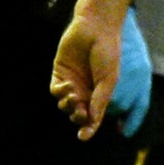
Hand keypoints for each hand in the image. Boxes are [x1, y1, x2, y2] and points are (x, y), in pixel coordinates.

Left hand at [51, 5, 122, 139]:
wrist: (96, 28)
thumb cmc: (107, 52)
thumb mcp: (108, 79)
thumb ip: (100, 100)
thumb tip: (91, 121)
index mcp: (99, 94)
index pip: (92, 117)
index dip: (88, 128)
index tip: (83, 136)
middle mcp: (85, 90)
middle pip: (76, 113)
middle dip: (77, 116)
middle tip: (80, 111)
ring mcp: (71, 82)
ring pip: (64, 104)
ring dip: (67, 105)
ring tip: (74, 96)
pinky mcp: (59, 72)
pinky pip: (55, 90)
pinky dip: (59, 93)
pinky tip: (68, 87)